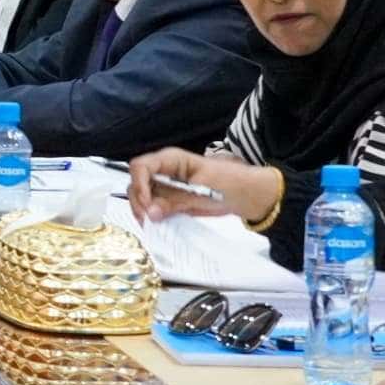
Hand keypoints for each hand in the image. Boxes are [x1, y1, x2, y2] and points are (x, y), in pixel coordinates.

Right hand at [127, 148, 281, 223]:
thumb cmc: (229, 184)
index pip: (140, 167)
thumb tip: (150, 212)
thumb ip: (175, 200)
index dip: (139, 185)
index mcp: (170, 160)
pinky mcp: (170, 200)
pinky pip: (152, 207)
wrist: (248, 196)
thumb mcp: (202, 191)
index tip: (147, 205)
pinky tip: (158, 225)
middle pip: (136, 182)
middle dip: (139, 201)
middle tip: (148, 219)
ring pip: (141, 196)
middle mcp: (163, 171)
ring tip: (153, 224)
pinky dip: (151, 216)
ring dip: (143, 210)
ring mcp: (165, 186)